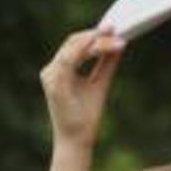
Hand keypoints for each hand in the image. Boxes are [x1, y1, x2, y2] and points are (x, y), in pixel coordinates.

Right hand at [40, 26, 127, 149]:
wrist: (78, 141)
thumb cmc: (86, 118)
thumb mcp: (100, 84)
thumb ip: (106, 64)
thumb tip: (119, 44)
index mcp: (60, 70)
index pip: (76, 45)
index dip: (95, 35)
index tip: (115, 29)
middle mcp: (52, 70)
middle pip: (74, 42)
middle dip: (97, 35)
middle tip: (117, 29)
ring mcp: (51, 75)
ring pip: (73, 47)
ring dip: (96, 40)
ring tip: (116, 38)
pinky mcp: (54, 82)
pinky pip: (70, 58)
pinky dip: (86, 49)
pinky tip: (103, 44)